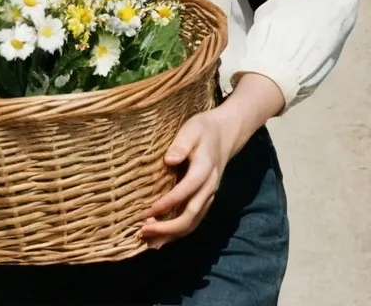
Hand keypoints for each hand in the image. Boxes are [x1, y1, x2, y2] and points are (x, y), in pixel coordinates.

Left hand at [138, 72, 285, 248]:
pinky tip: (161, 238)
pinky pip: (193, 220)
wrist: (227, 133)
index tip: (148, 211)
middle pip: (191, 214)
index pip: (187, 190)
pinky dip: (178, 232)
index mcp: (205, 168)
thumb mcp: (192, 128)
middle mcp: (209, 187)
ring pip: (193, 222)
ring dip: (172, 235)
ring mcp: (209, 195)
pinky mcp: (205, 199)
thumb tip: (169, 160)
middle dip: (168, 228)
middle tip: (143, 232)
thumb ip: (181, 143)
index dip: (168, 203)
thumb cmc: (204, 128)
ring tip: (148, 241)